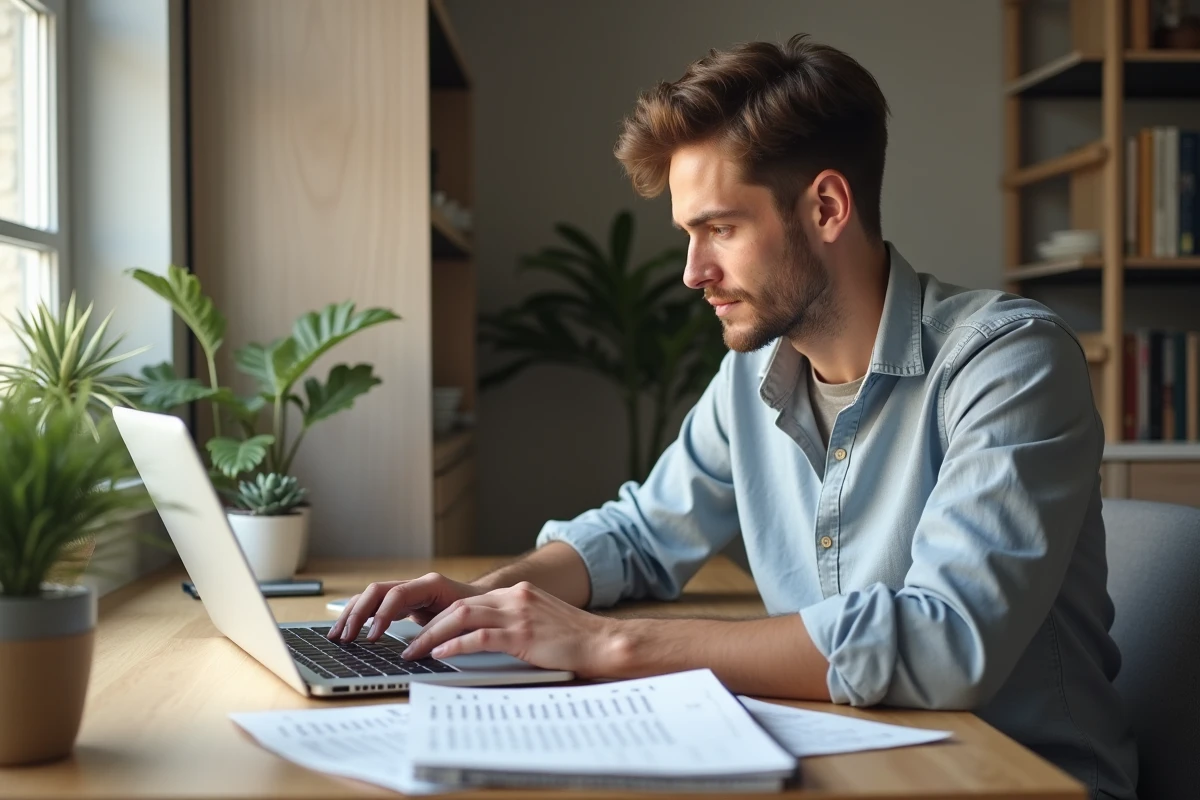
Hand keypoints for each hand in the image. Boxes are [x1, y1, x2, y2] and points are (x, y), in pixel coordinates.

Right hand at [327, 572, 481, 642]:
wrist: (484, 600)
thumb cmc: (477, 610)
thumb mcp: (465, 619)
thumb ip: (445, 629)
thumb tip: (422, 648)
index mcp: (431, 584)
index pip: (397, 594)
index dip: (382, 614)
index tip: (373, 636)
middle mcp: (415, 585)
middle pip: (377, 590)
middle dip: (358, 613)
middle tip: (347, 637)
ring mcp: (407, 591)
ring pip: (371, 595)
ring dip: (352, 614)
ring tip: (337, 635)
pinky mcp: (403, 602)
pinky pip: (375, 604)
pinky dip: (359, 615)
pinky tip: (346, 629)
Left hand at [400, 581, 621, 677]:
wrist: (604, 643)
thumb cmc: (575, 641)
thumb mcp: (540, 622)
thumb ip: (514, 623)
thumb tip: (482, 639)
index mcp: (517, 594)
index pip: (468, 601)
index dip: (440, 617)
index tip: (423, 632)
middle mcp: (515, 598)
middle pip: (459, 606)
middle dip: (429, 626)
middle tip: (409, 645)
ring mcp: (518, 614)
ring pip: (462, 618)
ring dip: (433, 636)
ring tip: (416, 652)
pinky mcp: (522, 634)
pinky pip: (479, 637)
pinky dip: (455, 645)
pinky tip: (441, 654)